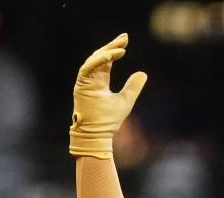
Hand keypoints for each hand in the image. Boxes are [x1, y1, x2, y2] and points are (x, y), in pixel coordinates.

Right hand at [69, 33, 147, 158]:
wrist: (97, 133)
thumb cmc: (109, 120)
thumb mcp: (126, 100)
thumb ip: (133, 87)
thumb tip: (142, 73)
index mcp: (100, 81)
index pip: (106, 61)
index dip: (114, 50)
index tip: (125, 42)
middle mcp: (91, 79)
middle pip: (100, 57)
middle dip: (111, 46)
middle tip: (124, 38)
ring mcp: (85, 82)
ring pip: (93, 60)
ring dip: (106, 52)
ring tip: (119, 48)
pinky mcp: (80, 85)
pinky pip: (87, 68)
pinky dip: (97, 61)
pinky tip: (109, 56)